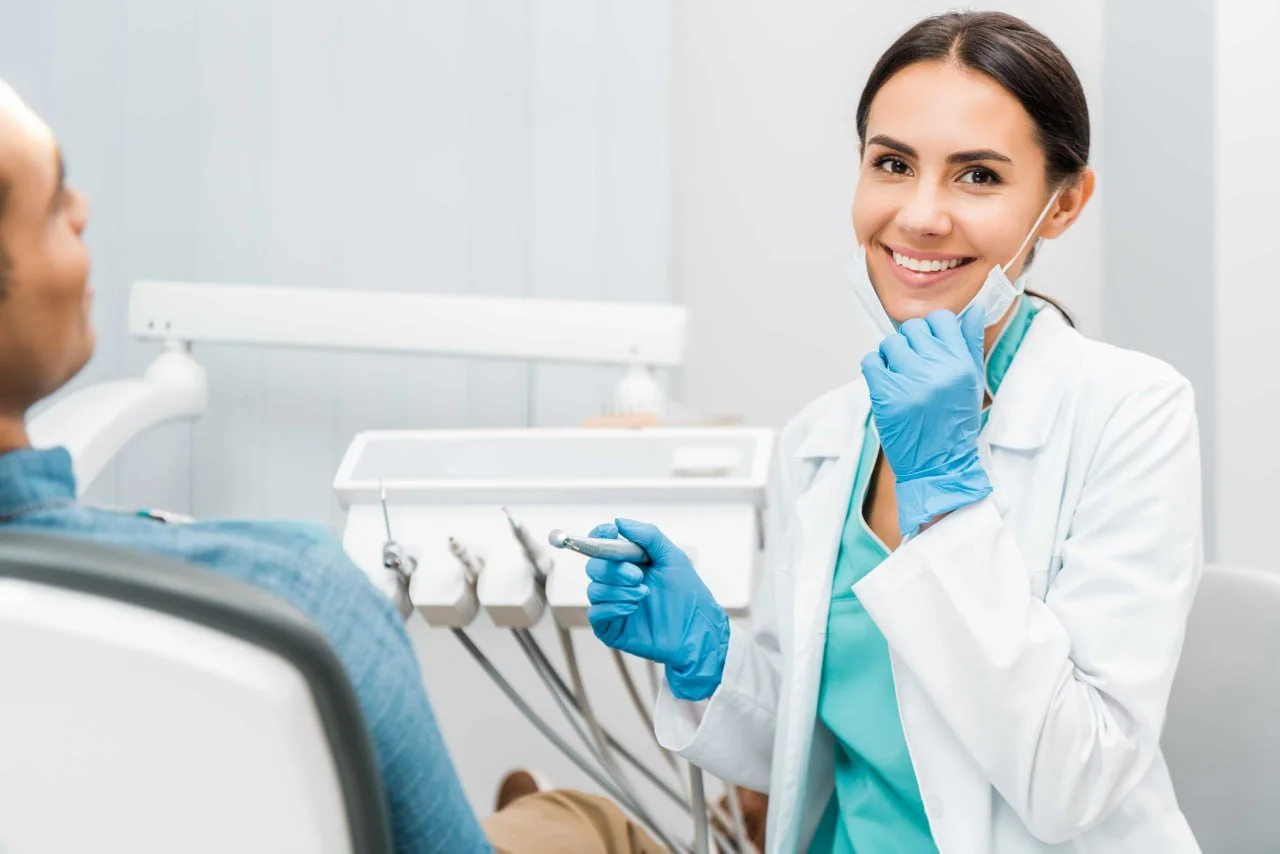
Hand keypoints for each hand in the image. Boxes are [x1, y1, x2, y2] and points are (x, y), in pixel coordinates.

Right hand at [585, 519, 729, 700]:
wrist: (697, 630)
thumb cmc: (687, 595)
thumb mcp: (672, 557)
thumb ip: (648, 536)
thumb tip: (619, 521)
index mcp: (628, 562)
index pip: (601, 544)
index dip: (600, 536)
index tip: (610, 532)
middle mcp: (617, 582)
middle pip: (594, 566)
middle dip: (614, 568)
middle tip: (638, 575)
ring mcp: (613, 604)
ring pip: (594, 589)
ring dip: (618, 589)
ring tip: (643, 594)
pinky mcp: (611, 627)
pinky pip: (596, 613)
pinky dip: (613, 607)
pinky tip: (633, 608)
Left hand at [859, 307, 992, 536]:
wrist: (940, 465)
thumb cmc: (955, 424)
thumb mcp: (971, 382)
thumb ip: (970, 344)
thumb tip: (975, 309)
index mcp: (961, 364)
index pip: (940, 319)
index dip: (931, 330)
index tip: (929, 346)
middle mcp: (937, 369)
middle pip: (912, 329)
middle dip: (910, 344)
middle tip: (914, 367)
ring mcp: (909, 382)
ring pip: (889, 343)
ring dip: (891, 356)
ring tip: (901, 377)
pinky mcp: (885, 395)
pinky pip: (871, 361)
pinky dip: (875, 369)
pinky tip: (887, 384)